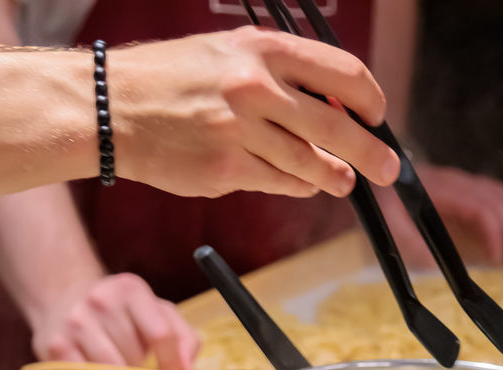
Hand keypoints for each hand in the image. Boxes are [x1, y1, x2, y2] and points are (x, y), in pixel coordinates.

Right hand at [30, 273, 199, 369]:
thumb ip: (183, 337)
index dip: (172, 362)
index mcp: (130, 289)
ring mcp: (75, 323)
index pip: (161, 334)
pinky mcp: (56, 346)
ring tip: (115, 362)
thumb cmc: (119, 311)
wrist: (65, 298)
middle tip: (134, 359)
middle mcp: (100, 300)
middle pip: (135, 357)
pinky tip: (94, 367)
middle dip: (140, 366)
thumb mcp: (156, 311)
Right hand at [110, 27, 400, 199]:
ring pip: (309, 163)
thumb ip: (280, 72)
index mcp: (263, 50)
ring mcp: (241, 132)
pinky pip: (277, 182)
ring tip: (344, 182)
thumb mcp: (229, 52)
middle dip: (371, 152)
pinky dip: (295, 186)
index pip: (343, 73)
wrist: (114, 108)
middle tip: (388, 168)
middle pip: (337, 126)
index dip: (370, 99)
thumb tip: (332, 105)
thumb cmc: (172, 79)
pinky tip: (299, 184)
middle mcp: (256, 88)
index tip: (378, 116)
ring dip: (334, 177)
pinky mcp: (224, 169)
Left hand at [378, 164, 502, 266]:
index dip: (495, 233)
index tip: (499, 259)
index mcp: (442, 191)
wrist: (370, 171)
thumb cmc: (379, 199)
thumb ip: (409, 244)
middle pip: (495, 202)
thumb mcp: (387, 224)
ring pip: (498, 191)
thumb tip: (435, 269)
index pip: (481, 209)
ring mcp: (458, 179)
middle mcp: (456, 181)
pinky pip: (491, 189)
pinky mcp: (458, 183)